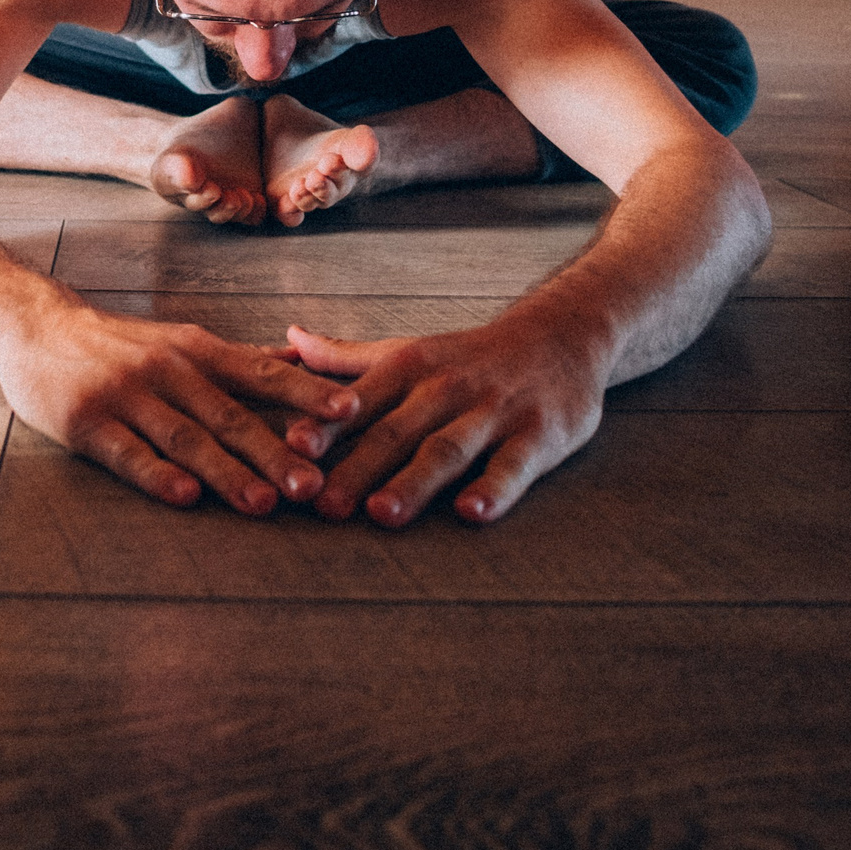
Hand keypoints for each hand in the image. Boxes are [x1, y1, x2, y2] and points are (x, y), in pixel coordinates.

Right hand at [4, 308, 358, 513]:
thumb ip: (241, 359)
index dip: (307, 393)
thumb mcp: (182, 342)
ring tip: (264, 503)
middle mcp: (167, 369)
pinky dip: (158, 476)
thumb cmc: (119, 344)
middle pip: (231, 415)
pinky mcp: (86, 423)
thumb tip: (305, 360)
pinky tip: (186, 497)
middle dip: (276, 450)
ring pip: (186, 438)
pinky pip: (129, 453)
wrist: (35, 328)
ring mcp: (126, 396)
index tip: (351, 411)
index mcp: (197, 350)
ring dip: (228, 472)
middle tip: (316, 485)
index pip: (262, 372)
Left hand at [285, 323, 604, 527]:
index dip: (326, 425)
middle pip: (397, 431)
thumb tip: (288, 340)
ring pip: (448, 449)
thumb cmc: (470, 356)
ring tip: (383, 513)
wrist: (562, 336)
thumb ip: (347, 357)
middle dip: (358, 468)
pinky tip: (472, 512)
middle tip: (324, 506)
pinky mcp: (539, 435)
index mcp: (410, 367)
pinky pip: (514, 465)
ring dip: (415, 482)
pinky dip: (494, 489)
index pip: (360, 398)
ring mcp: (494, 411)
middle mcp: (448, 387)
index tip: (291, 448)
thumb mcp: (408, 350)